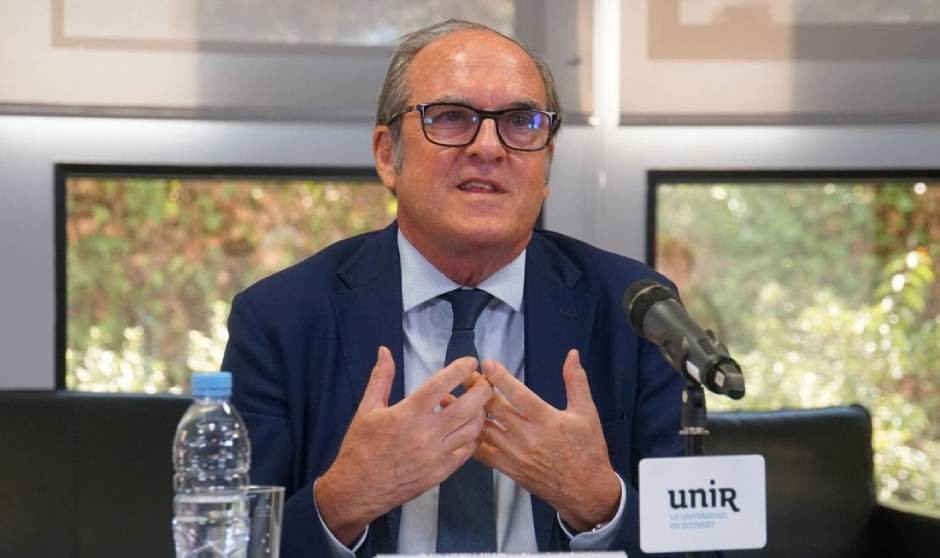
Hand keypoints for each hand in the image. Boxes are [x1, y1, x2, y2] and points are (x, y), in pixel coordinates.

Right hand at [315, 346, 491, 544]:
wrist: (357, 489)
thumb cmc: (360, 448)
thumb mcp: (366, 409)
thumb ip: (380, 378)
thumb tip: (384, 351)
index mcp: (407, 414)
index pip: (441, 385)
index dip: (460, 369)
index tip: (470, 361)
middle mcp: (426, 434)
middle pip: (468, 407)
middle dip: (482, 390)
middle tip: (483, 381)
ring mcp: (436, 455)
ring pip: (473, 430)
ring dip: (480, 413)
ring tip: (477, 404)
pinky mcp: (441, 473)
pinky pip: (467, 452)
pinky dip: (473, 437)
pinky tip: (467, 429)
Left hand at [476, 349, 620, 531]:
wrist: (586, 491)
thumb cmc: (588, 450)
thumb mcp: (587, 413)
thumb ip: (576, 381)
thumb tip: (572, 354)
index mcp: (547, 420)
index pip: (518, 394)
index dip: (500, 377)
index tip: (487, 364)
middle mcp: (528, 437)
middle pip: (496, 408)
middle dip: (478, 389)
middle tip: (465, 375)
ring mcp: (516, 455)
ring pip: (486, 430)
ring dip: (470, 413)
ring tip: (456, 398)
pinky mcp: (510, 469)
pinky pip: (484, 454)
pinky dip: (473, 439)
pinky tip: (464, 428)